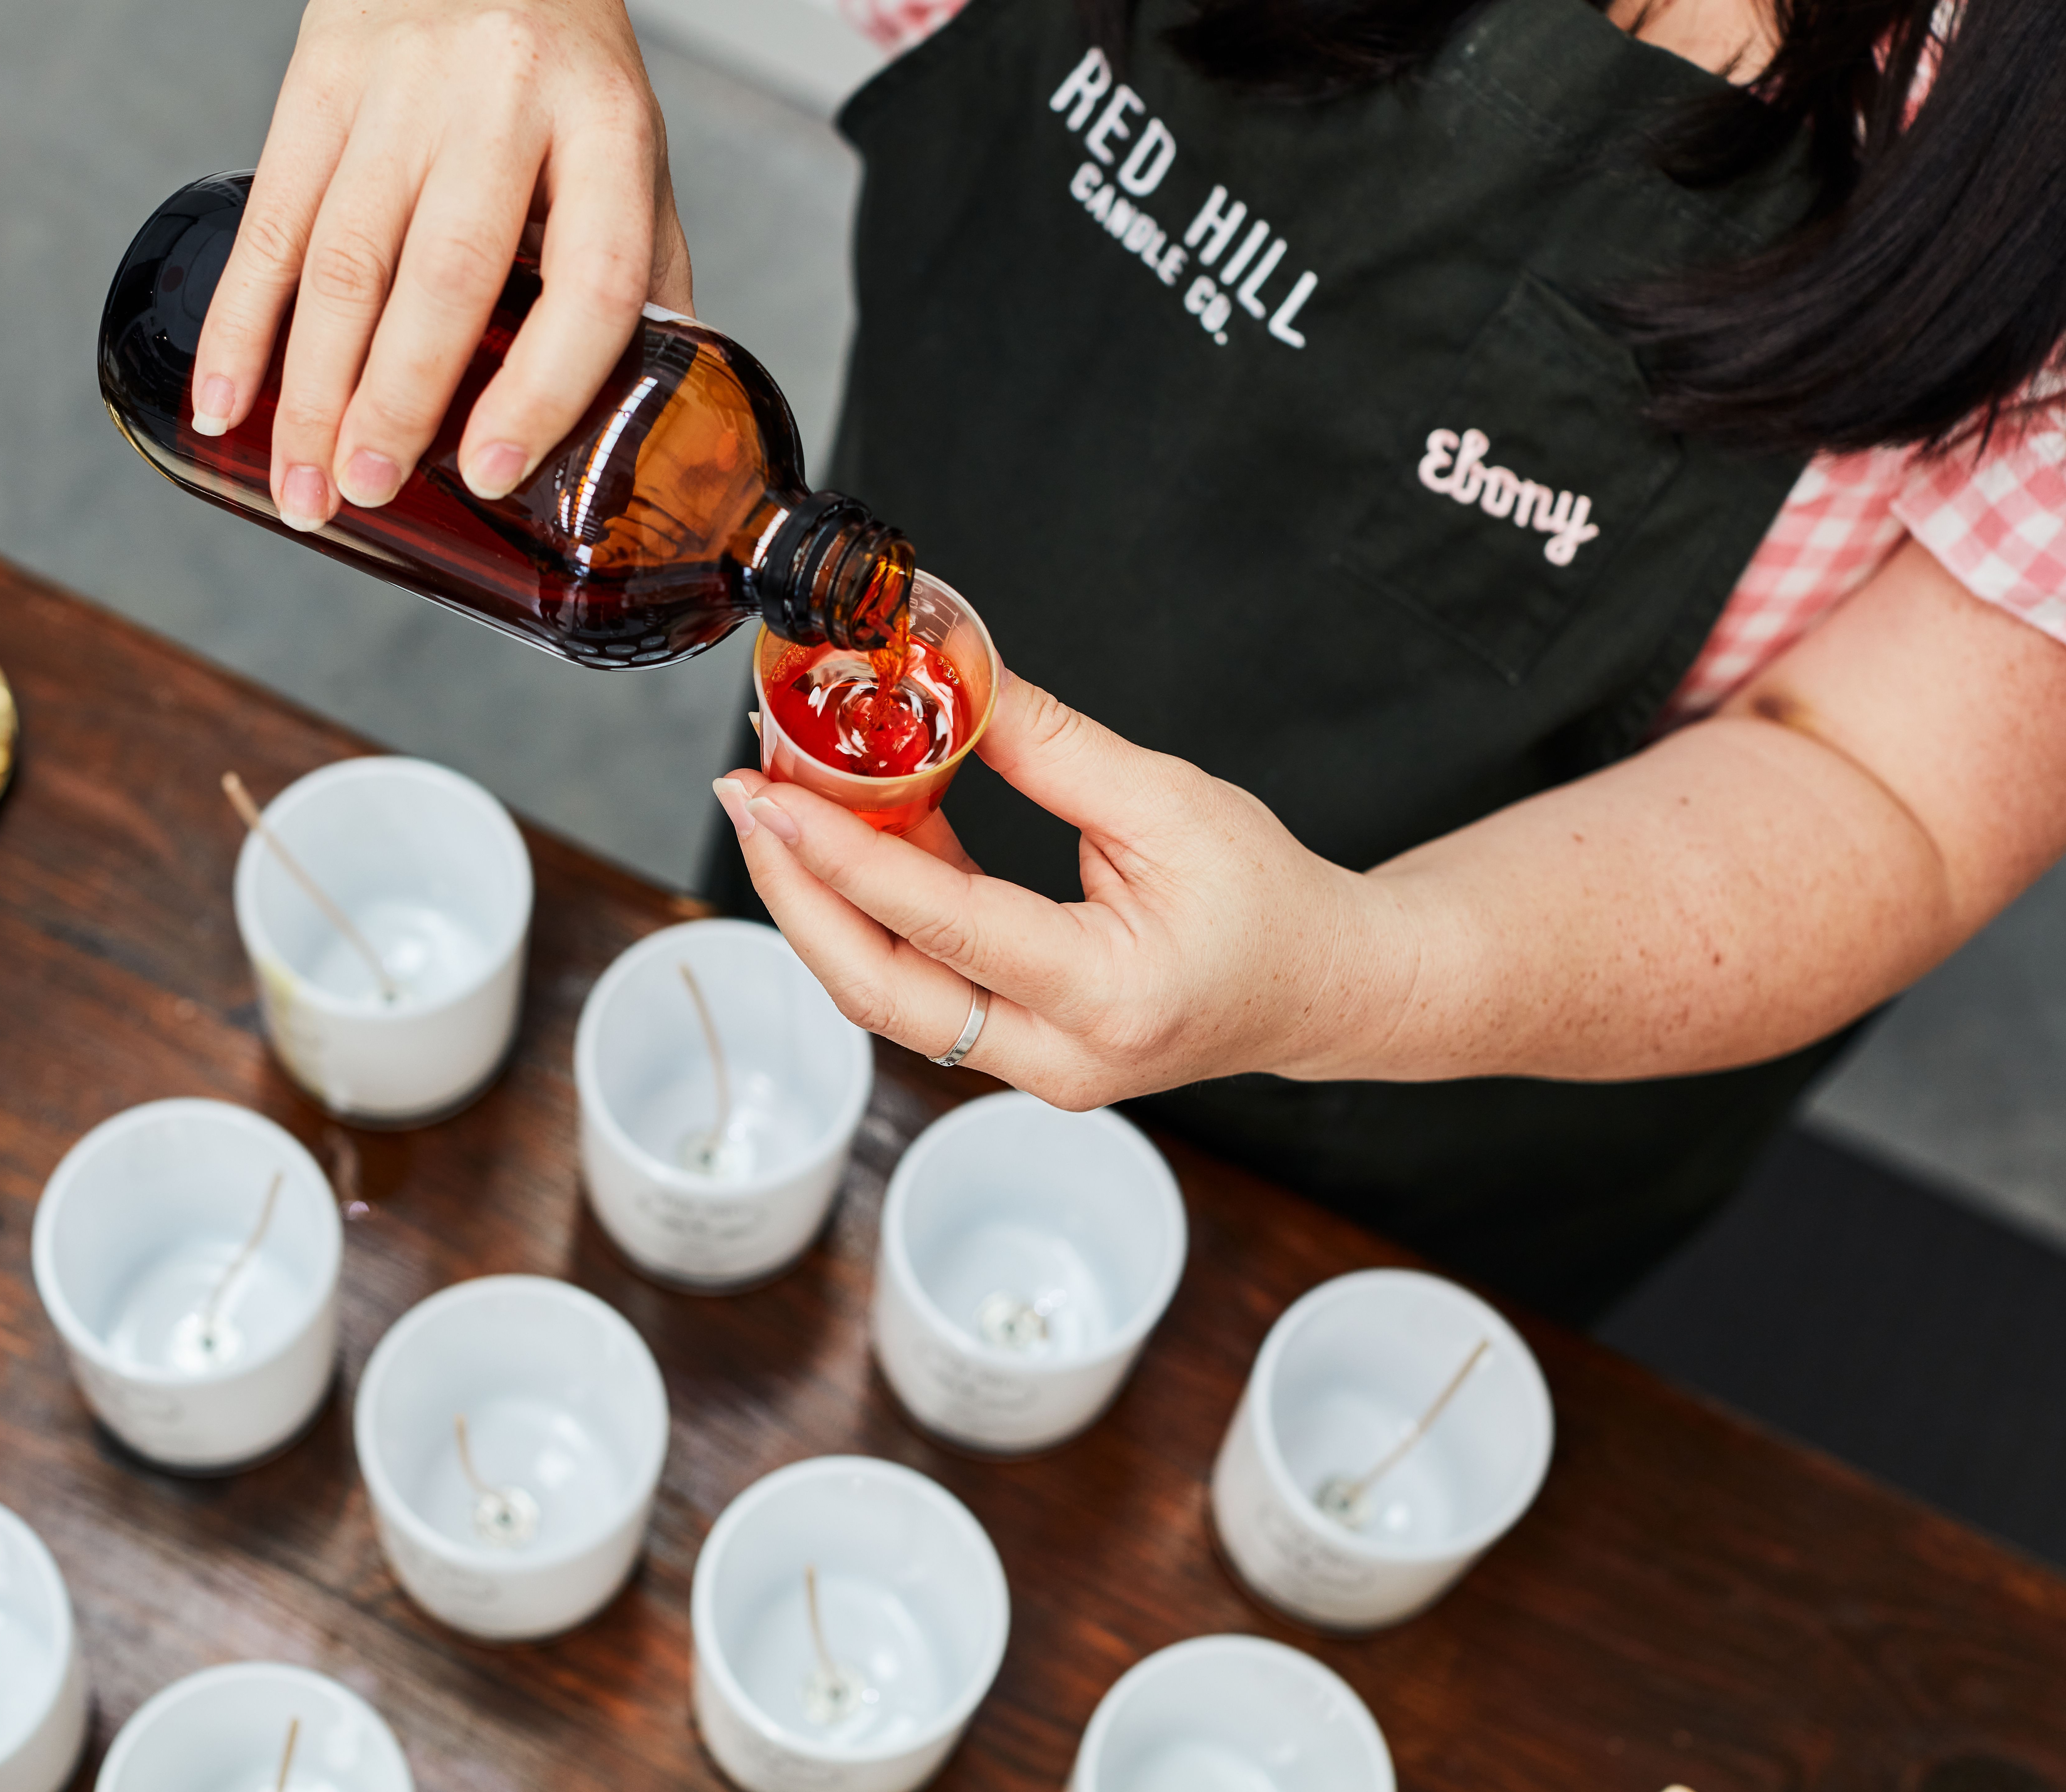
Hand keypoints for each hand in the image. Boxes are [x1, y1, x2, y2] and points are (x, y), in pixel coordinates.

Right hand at [190, 0, 692, 527]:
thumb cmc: (562, 71)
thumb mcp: (628, 157)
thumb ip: (638, 278)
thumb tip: (643, 420)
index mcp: (604, 126)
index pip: (589, 278)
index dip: (543, 388)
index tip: (497, 471)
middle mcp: (502, 97)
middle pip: (445, 273)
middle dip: (396, 401)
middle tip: (368, 490)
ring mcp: (400, 85)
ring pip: (343, 259)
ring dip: (312, 389)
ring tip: (303, 486)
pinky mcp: (316, 80)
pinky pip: (270, 219)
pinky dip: (239, 323)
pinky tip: (224, 401)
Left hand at [712, 674, 1410, 1109]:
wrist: (1322, 986)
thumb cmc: (1266, 899)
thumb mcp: (1170, 803)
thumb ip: (1054, 750)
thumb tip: (953, 684)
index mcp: (1110, 996)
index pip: (943, 925)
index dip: (843, 857)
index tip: (770, 796)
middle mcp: (1061, 1058)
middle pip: (882, 992)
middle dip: (797, 895)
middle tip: (743, 804)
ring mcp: (1033, 1071)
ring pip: (888, 998)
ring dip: (825, 904)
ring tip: (781, 809)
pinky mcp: (1017, 1054)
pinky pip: (920, 989)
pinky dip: (875, 917)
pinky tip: (851, 840)